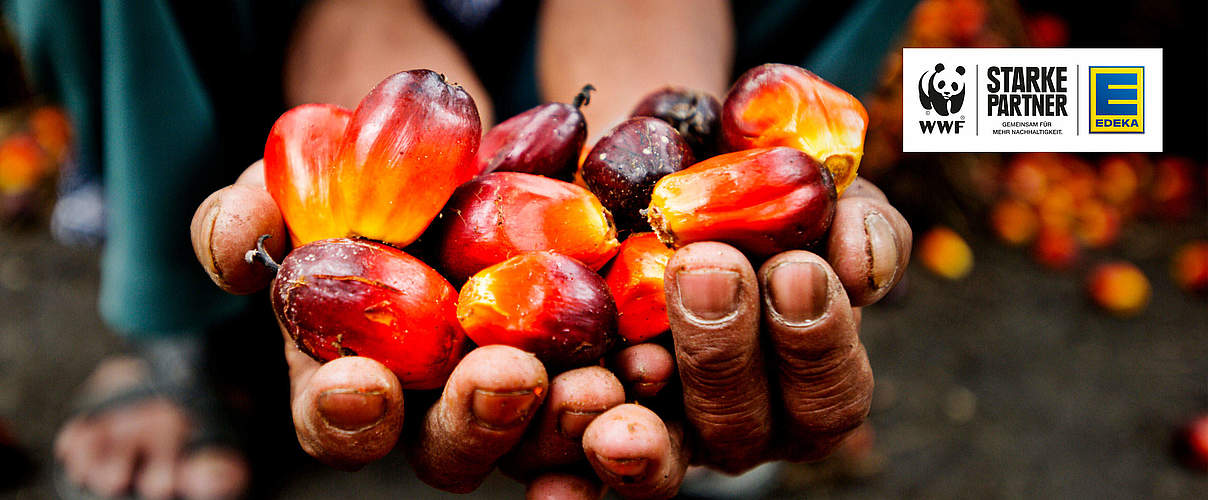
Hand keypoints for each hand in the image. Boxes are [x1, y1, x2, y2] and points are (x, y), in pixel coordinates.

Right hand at [188, 162, 669, 497]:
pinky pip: (624, 402)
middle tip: (509, 377)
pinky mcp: (599, 373)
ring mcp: (527, 400)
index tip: (362, 383)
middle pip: (454, 449)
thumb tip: (243, 238)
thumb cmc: (377, 178)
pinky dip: (640, 389)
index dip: (345, 414)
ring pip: (547, 443)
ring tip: (602, 380)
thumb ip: (256, 213)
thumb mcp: (308, 178)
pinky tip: (654, 356)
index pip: (339, 421)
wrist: (482, 156)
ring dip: (573, 422)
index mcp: (356, 376)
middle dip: (478, 421)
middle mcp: (442, 406)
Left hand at [530, 178, 910, 499]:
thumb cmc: (732, 167)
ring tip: (622, 361)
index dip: (818, 342)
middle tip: (707, 266)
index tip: (797, 266)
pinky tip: (571, 437)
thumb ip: (846, 213)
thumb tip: (864, 263)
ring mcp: (657, 433)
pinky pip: (579, 468)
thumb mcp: (795, 172)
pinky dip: (581, 463)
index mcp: (799, 375)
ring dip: (641, 421)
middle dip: (726, 348)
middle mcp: (733, 420)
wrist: (627, 156)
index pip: (829, 392)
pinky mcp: (578, 434)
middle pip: (740, 426)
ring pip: (663, 457)